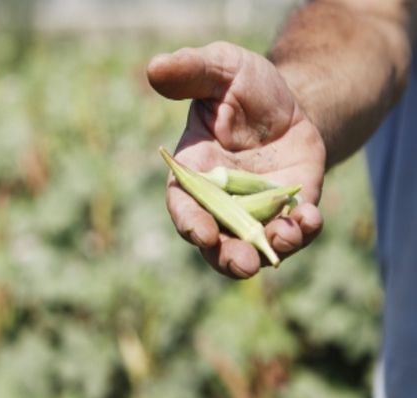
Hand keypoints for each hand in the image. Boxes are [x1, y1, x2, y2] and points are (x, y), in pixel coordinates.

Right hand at [147, 42, 325, 277]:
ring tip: (285, 237)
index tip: (202, 233)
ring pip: (254, 246)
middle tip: (242, 262)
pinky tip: (309, 217)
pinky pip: (293, 232)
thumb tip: (154, 68)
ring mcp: (254, 211)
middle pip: (216, 243)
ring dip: (267, 250)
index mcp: (192, 174)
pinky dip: (301, 232)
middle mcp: (219, 201)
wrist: (288, 99)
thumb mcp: (221, 68)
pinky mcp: (287, 211)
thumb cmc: (242, 85)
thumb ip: (190, 71)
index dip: (190, 223)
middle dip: (228, 257)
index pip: (183, 206)